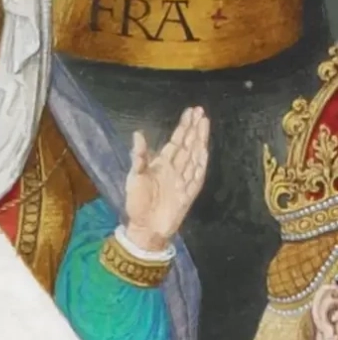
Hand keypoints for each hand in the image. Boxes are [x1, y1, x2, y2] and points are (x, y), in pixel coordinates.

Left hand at [124, 106, 209, 251]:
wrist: (146, 228)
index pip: (176, 141)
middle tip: (202, 111)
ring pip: (194, 156)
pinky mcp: (189, 193)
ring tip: (206, 124)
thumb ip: (139, 157)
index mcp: (162, 164)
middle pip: (188, 145)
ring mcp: (184, 180)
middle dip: (195, 128)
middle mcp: (175, 169)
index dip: (184, 127)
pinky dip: (202, 163)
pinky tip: (206, 150)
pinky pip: (198, 175)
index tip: (192, 112)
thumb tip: (138, 134)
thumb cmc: (137, 203)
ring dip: (200, 140)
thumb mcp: (134, 178)